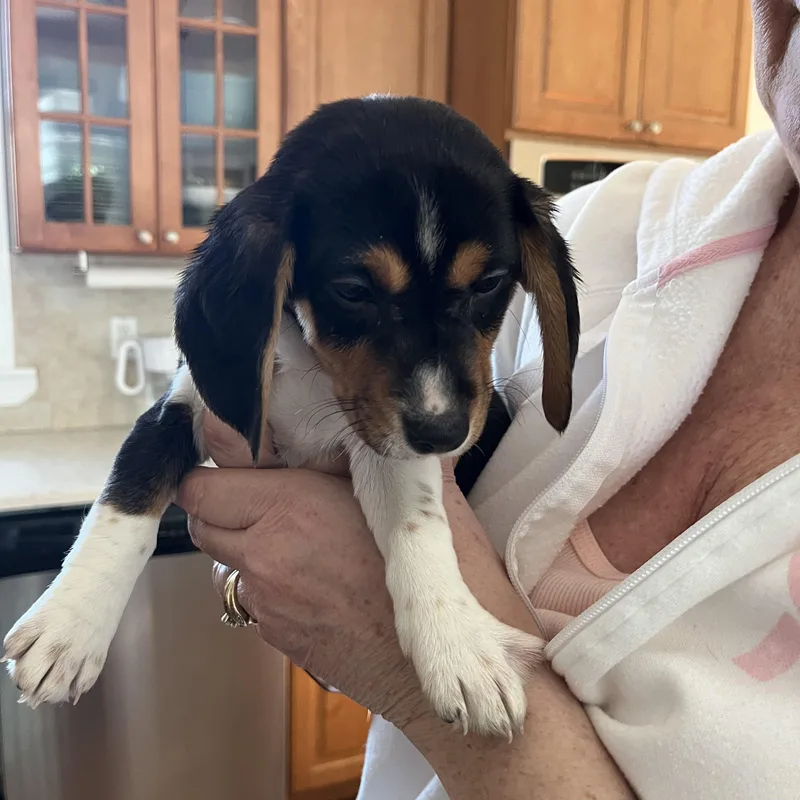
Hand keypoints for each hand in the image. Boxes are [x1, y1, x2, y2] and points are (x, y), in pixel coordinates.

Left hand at [177, 412, 538, 729]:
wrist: (449, 670)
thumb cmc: (448, 583)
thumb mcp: (426, 499)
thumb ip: (391, 459)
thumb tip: (387, 431)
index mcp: (293, 507)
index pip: (203, 487)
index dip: (217, 473)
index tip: (241, 466)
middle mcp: (266, 556)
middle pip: (204, 524)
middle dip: (225, 507)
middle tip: (268, 497)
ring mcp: (268, 605)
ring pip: (227, 563)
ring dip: (248, 546)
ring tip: (299, 541)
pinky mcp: (278, 639)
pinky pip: (253, 599)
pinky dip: (270, 585)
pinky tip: (318, 582)